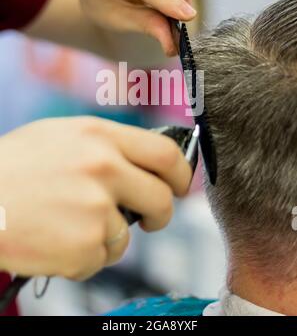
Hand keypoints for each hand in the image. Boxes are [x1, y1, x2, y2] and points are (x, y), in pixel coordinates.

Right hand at [0, 117, 190, 280]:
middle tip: (148, 220)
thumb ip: (108, 146)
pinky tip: (54, 239)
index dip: (182, 174)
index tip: (179, 187)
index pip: (165, 154)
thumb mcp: (63, 136)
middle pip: (161, 200)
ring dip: (105, 238)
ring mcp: (95, 208)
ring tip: (67, 224)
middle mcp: (104, 168)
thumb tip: (145, 166)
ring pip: (126, 237)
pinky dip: (82, 256)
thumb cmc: (15, 166)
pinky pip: (99, 259)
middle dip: (159, 216)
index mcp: (100, 136)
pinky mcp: (83, 246)